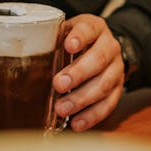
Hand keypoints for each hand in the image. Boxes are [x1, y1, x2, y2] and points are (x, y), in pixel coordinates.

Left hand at [52, 14, 124, 131]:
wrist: (103, 48)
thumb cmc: (77, 41)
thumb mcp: (67, 32)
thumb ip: (54, 39)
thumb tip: (31, 54)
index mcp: (95, 28)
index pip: (89, 29)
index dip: (80, 37)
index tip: (68, 46)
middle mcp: (110, 46)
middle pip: (99, 59)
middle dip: (78, 74)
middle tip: (58, 84)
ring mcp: (116, 68)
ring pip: (104, 84)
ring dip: (82, 99)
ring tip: (62, 109)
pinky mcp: (118, 89)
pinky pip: (108, 104)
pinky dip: (92, 115)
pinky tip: (76, 123)